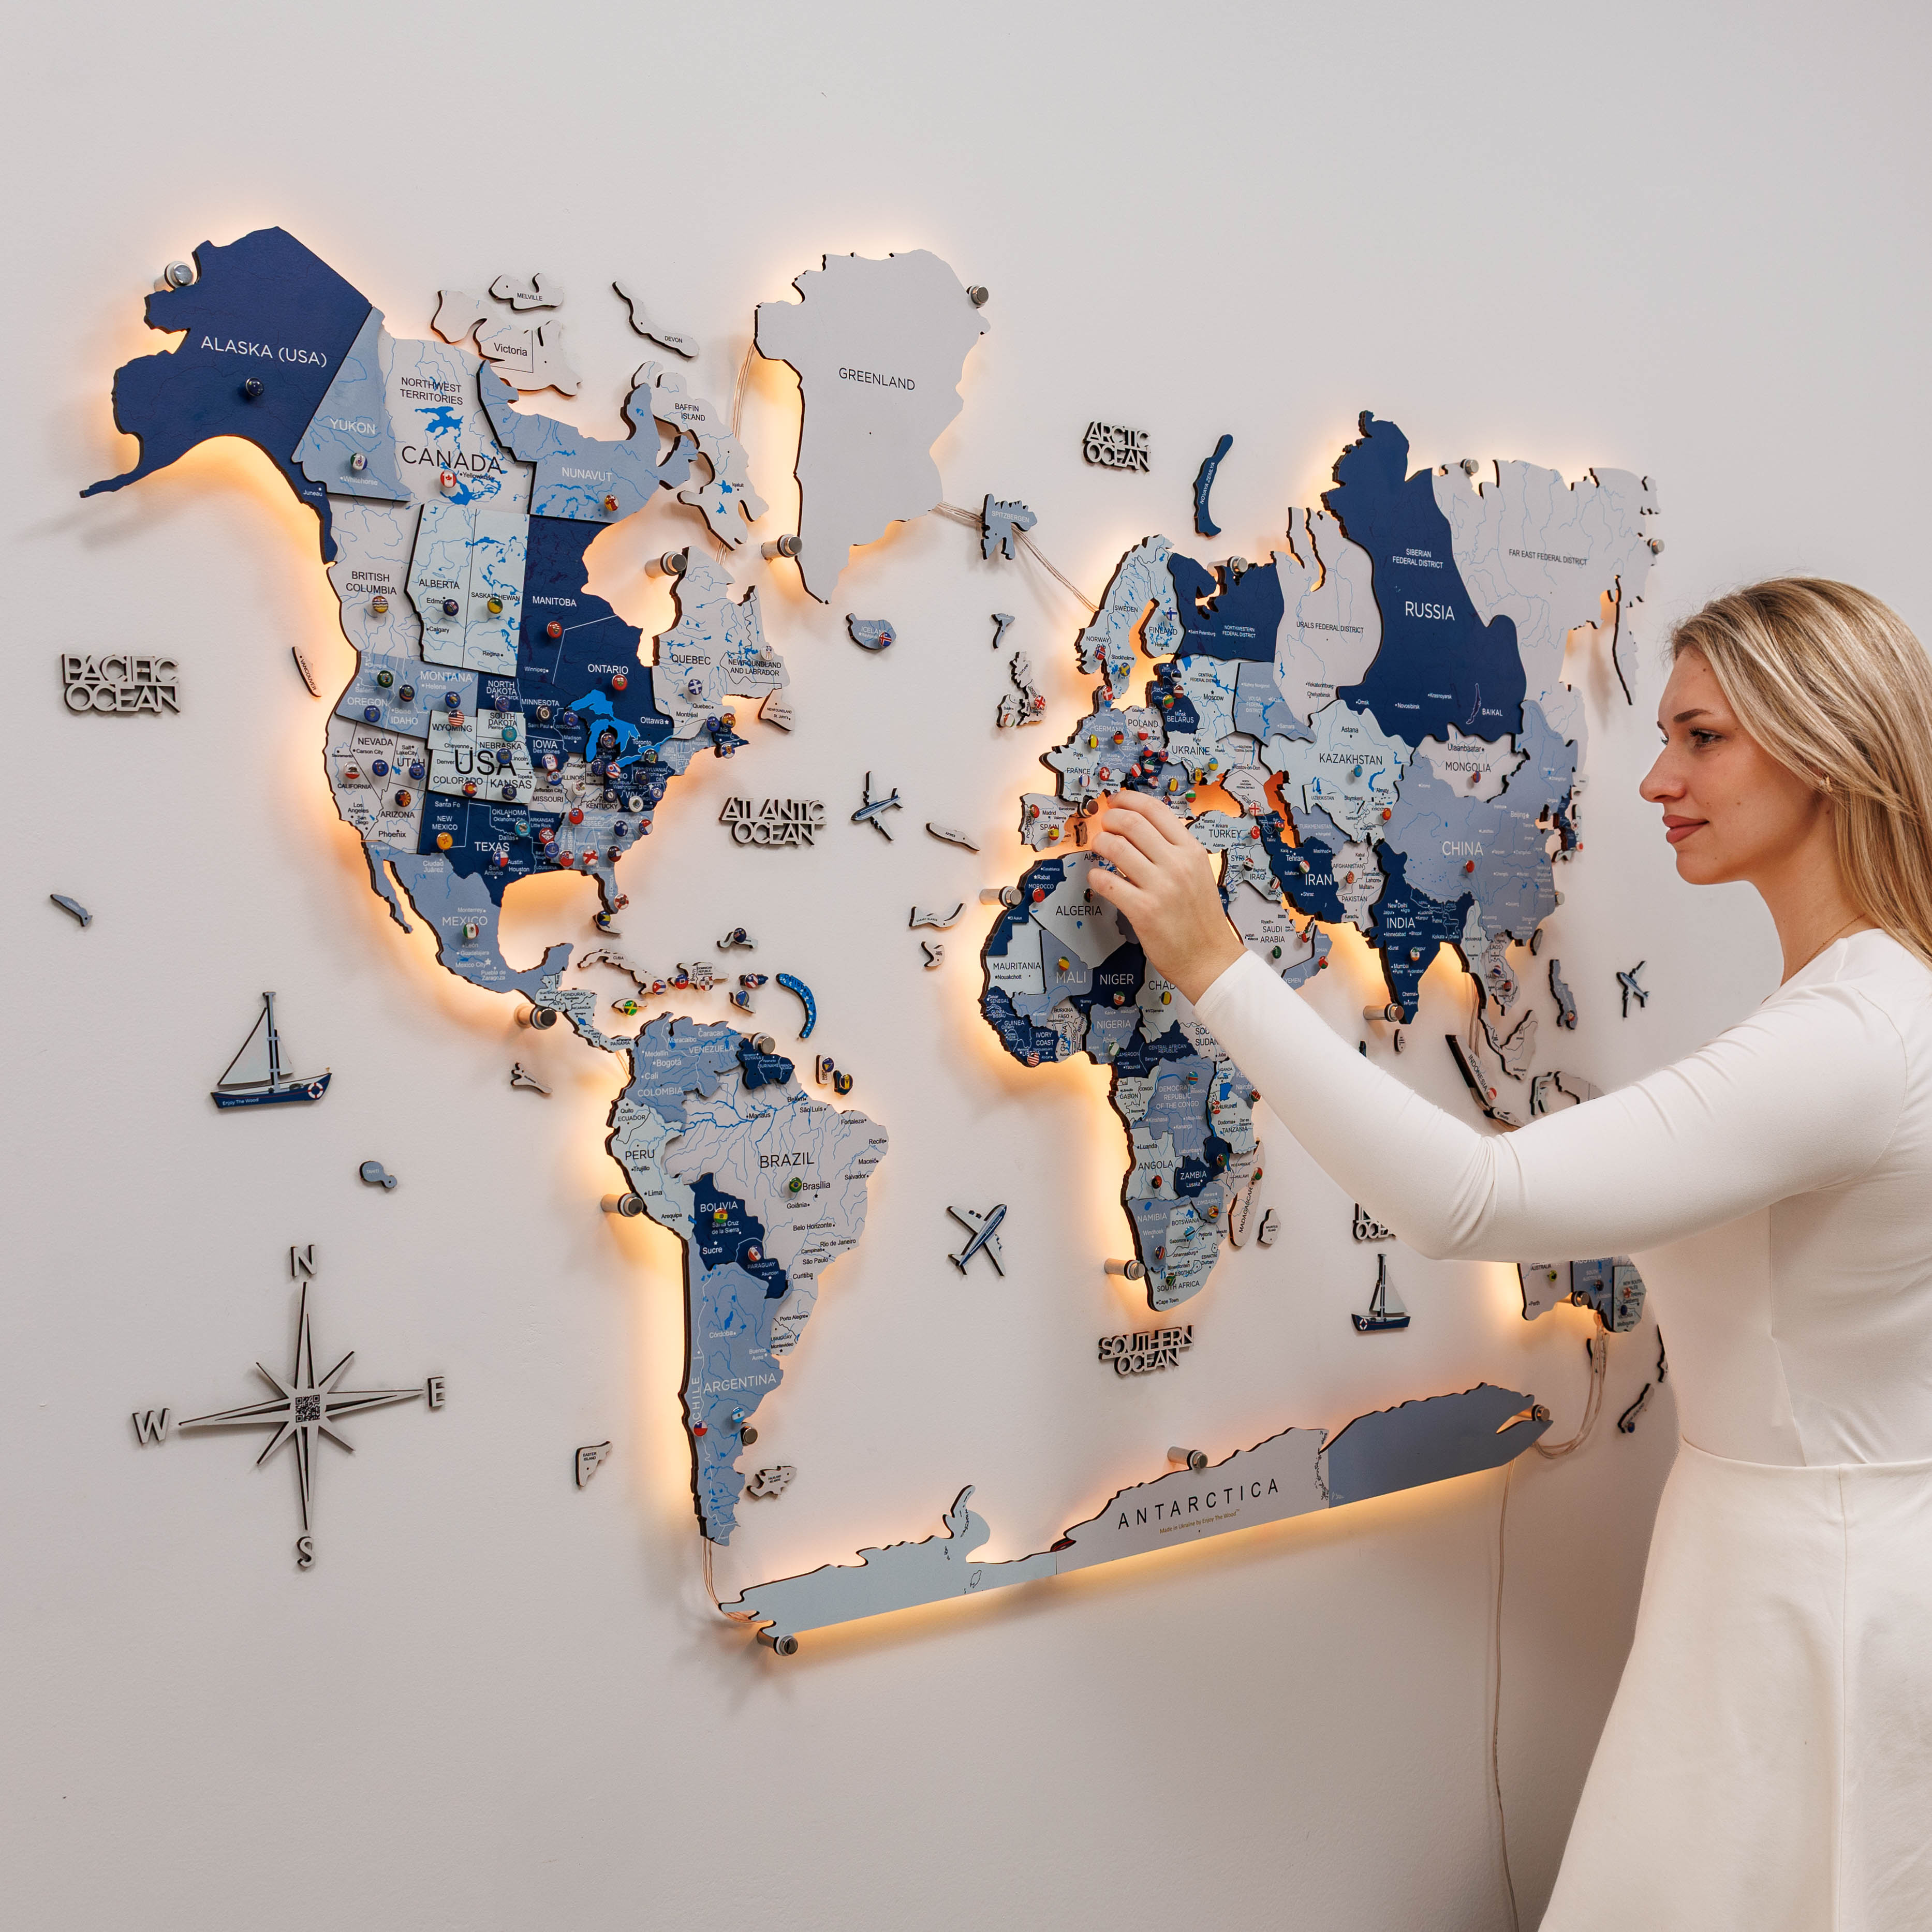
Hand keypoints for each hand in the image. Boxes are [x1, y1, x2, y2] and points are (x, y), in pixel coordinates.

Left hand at [1086, 791, 1245, 1002]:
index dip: (1129, 800)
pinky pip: (1107, 882)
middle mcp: (1177, 864)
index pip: (1156, 810)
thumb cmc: (1200, 918)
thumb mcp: (1198, 873)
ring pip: (1115, 848)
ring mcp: (1160, 887)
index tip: (1116, 801)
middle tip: (1103, 825)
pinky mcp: (1143, 910)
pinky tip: (1098, 878)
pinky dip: (1096, 876)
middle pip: (1131, 823)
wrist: (1209, 958)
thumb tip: (1141, 827)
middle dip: (1109, 819)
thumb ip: (1175, 850)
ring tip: (1099, 849)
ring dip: (1100, 844)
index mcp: (1191, 851)